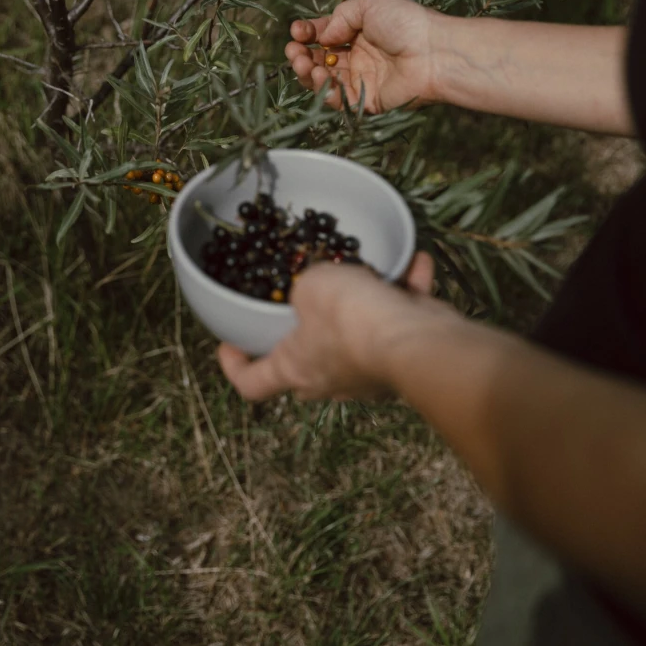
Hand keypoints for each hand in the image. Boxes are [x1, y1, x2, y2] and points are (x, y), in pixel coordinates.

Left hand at [217, 252, 459, 401]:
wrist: (416, 342)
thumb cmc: (350, 320)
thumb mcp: (311, 286)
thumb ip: (305, 285)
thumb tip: (314, 286)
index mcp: (295, 370)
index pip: (251, 383)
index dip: (235, 366)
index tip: (229, 344)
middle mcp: (330, 379)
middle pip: (308, 360)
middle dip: (307, 330)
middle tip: (308, 298)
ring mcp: (370, 373)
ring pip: (359, 336)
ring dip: (366, 302)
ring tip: (372, 268)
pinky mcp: (406, 358)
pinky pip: (401, 320)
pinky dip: (408, 292)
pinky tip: (415, 261)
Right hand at [285, 0, 442, 113]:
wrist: (433, 52)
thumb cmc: (406, 23)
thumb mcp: (370, 5)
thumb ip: (341, 17)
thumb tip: (322, 36)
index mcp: (361, 32)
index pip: (325, 35)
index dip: (308, 33)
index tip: (297, 31)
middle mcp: (360, 57)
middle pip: (321, 60)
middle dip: (302, 55)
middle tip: (294, 51)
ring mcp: (363, 80)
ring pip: (325, 81)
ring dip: (308, 73)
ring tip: (303, 63)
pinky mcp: (368, 101)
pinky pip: (338, 100)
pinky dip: (324, 91)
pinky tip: (320, 76)